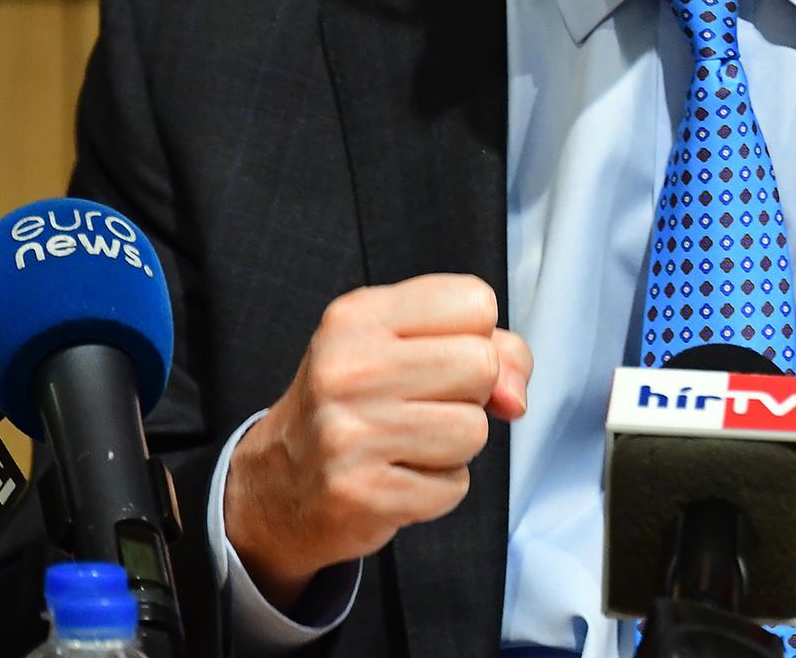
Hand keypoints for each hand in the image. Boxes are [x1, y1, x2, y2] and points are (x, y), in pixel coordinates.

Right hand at [224, 273, 531, 609]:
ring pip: (474, 431)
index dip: (477, 335)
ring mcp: (350, 433)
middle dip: (471, 392)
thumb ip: (485, 348)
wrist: (280, 482)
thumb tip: (515, 396)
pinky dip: (437, 488)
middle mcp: (349, 368)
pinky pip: (453, 487)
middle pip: (482, 365)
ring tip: (409, 441)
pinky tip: (396, 475)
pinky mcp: (362, 493)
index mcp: (359, 315)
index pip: (476, 301)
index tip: (440, 355)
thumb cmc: (355, 403)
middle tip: (423, 404)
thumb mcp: (404, 347)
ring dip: (455, 445)